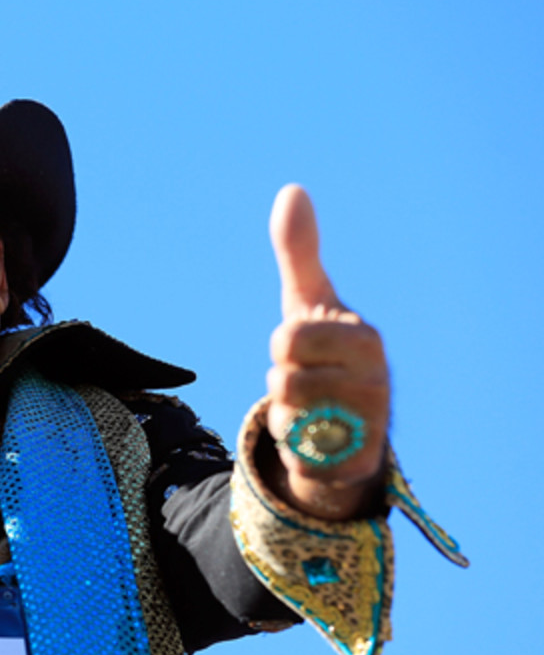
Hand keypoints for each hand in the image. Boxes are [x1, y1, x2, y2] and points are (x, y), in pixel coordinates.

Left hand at [266, 186, 389, 518]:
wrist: (345, 417)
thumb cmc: (322, 348)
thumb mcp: (307, 300)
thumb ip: (299, 252)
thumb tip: (292, 190)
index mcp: (364, 338)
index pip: (287, 340)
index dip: (281, 347)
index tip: (303, 347)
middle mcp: (376, 382)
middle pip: (281, 381)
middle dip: (279, 381)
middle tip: (305, 379)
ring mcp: (370, 425)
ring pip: (286, 420)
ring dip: (284, 415)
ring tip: (310, 407)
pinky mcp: (356, 465)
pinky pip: (296, 458)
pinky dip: (294, 449)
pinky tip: (316, 440)